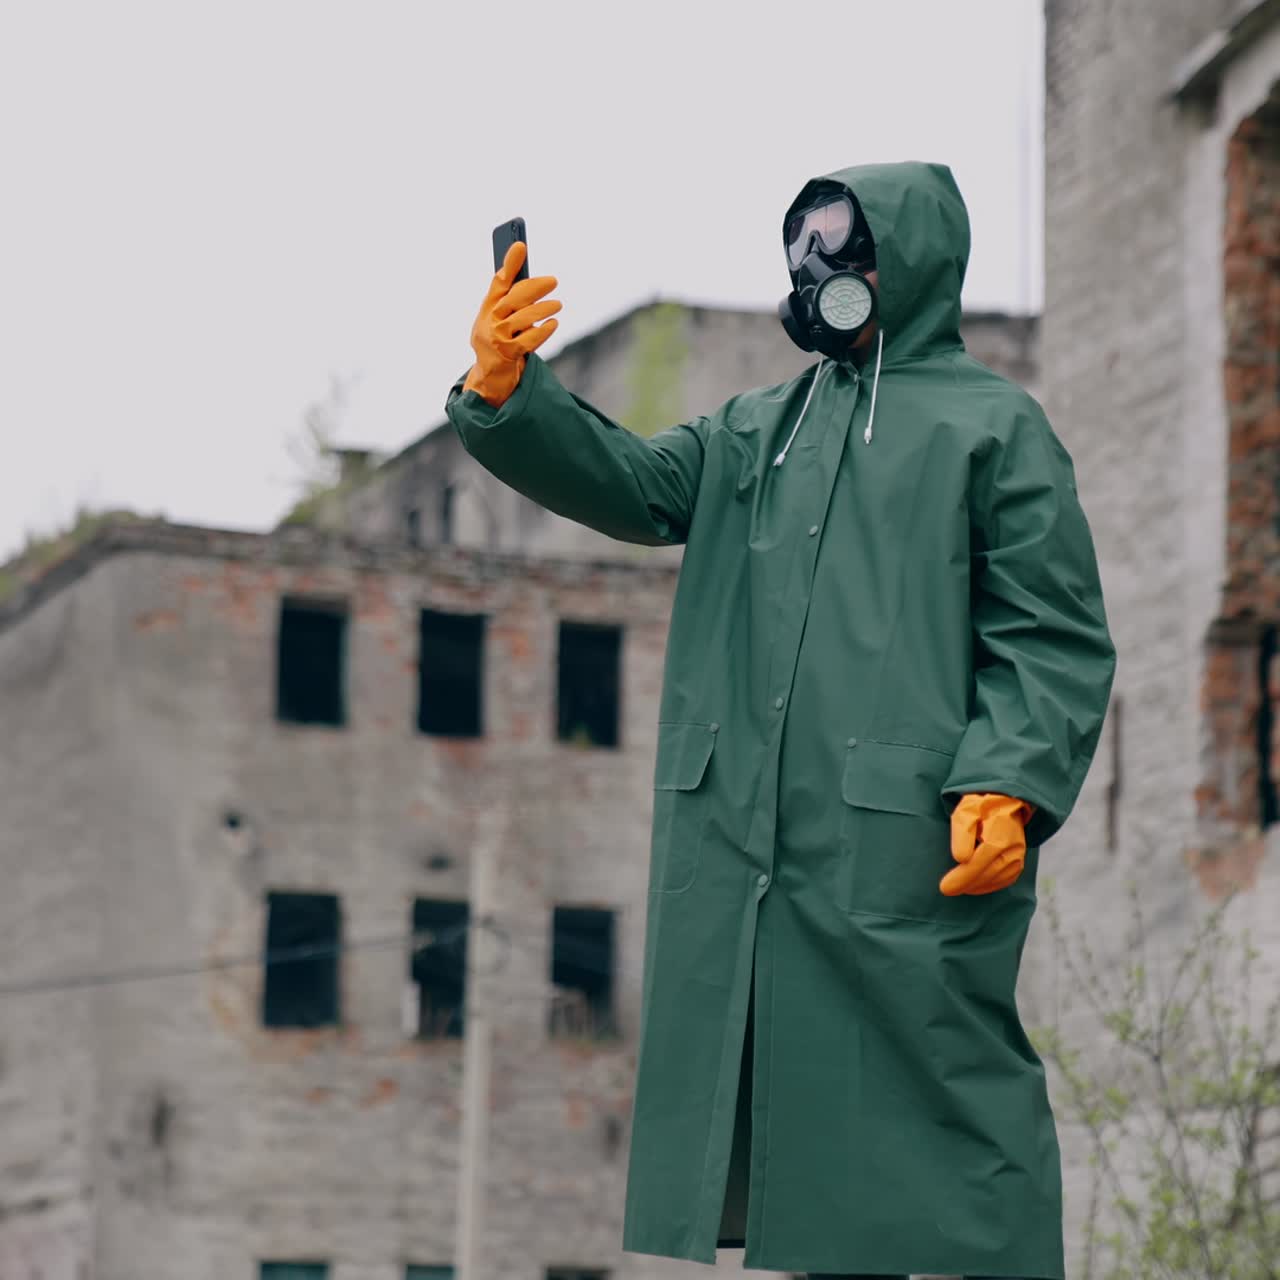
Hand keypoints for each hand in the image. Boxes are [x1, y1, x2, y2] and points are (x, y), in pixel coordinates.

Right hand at [462, 241, 561, 406]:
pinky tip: (554, 323)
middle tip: (553, 281)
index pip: (499, 281)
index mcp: (487, 307)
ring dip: (543, 309)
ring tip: (558, 304)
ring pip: (523, 318)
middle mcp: (489, 320)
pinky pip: (530, 340)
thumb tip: (536, 282)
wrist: (489, 375)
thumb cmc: (499, 340)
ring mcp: (498, 337)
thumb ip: (511, 300)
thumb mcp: (499, 318)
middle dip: (535, 287)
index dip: (510, 263)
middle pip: (514, 298)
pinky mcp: (508, 354)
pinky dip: (544, 330)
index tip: (521, 245)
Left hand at [939, 793, 1033, 895]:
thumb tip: (960, 859)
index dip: (961, 878)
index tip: (945, 888)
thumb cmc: (982, 805)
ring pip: (995, 880)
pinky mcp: (1019, 863)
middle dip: (965, 885)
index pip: (978, 864)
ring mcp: (1018, 858)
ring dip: (976, 887)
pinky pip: (1004, 880)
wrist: (1007, 801)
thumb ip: (962, 835)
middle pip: (986, 875)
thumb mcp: (966, 812)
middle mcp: (1012, 851)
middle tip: (946, 890)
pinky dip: (988, 885)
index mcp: (999, 838)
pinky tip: (973, 886)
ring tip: (957, 887)